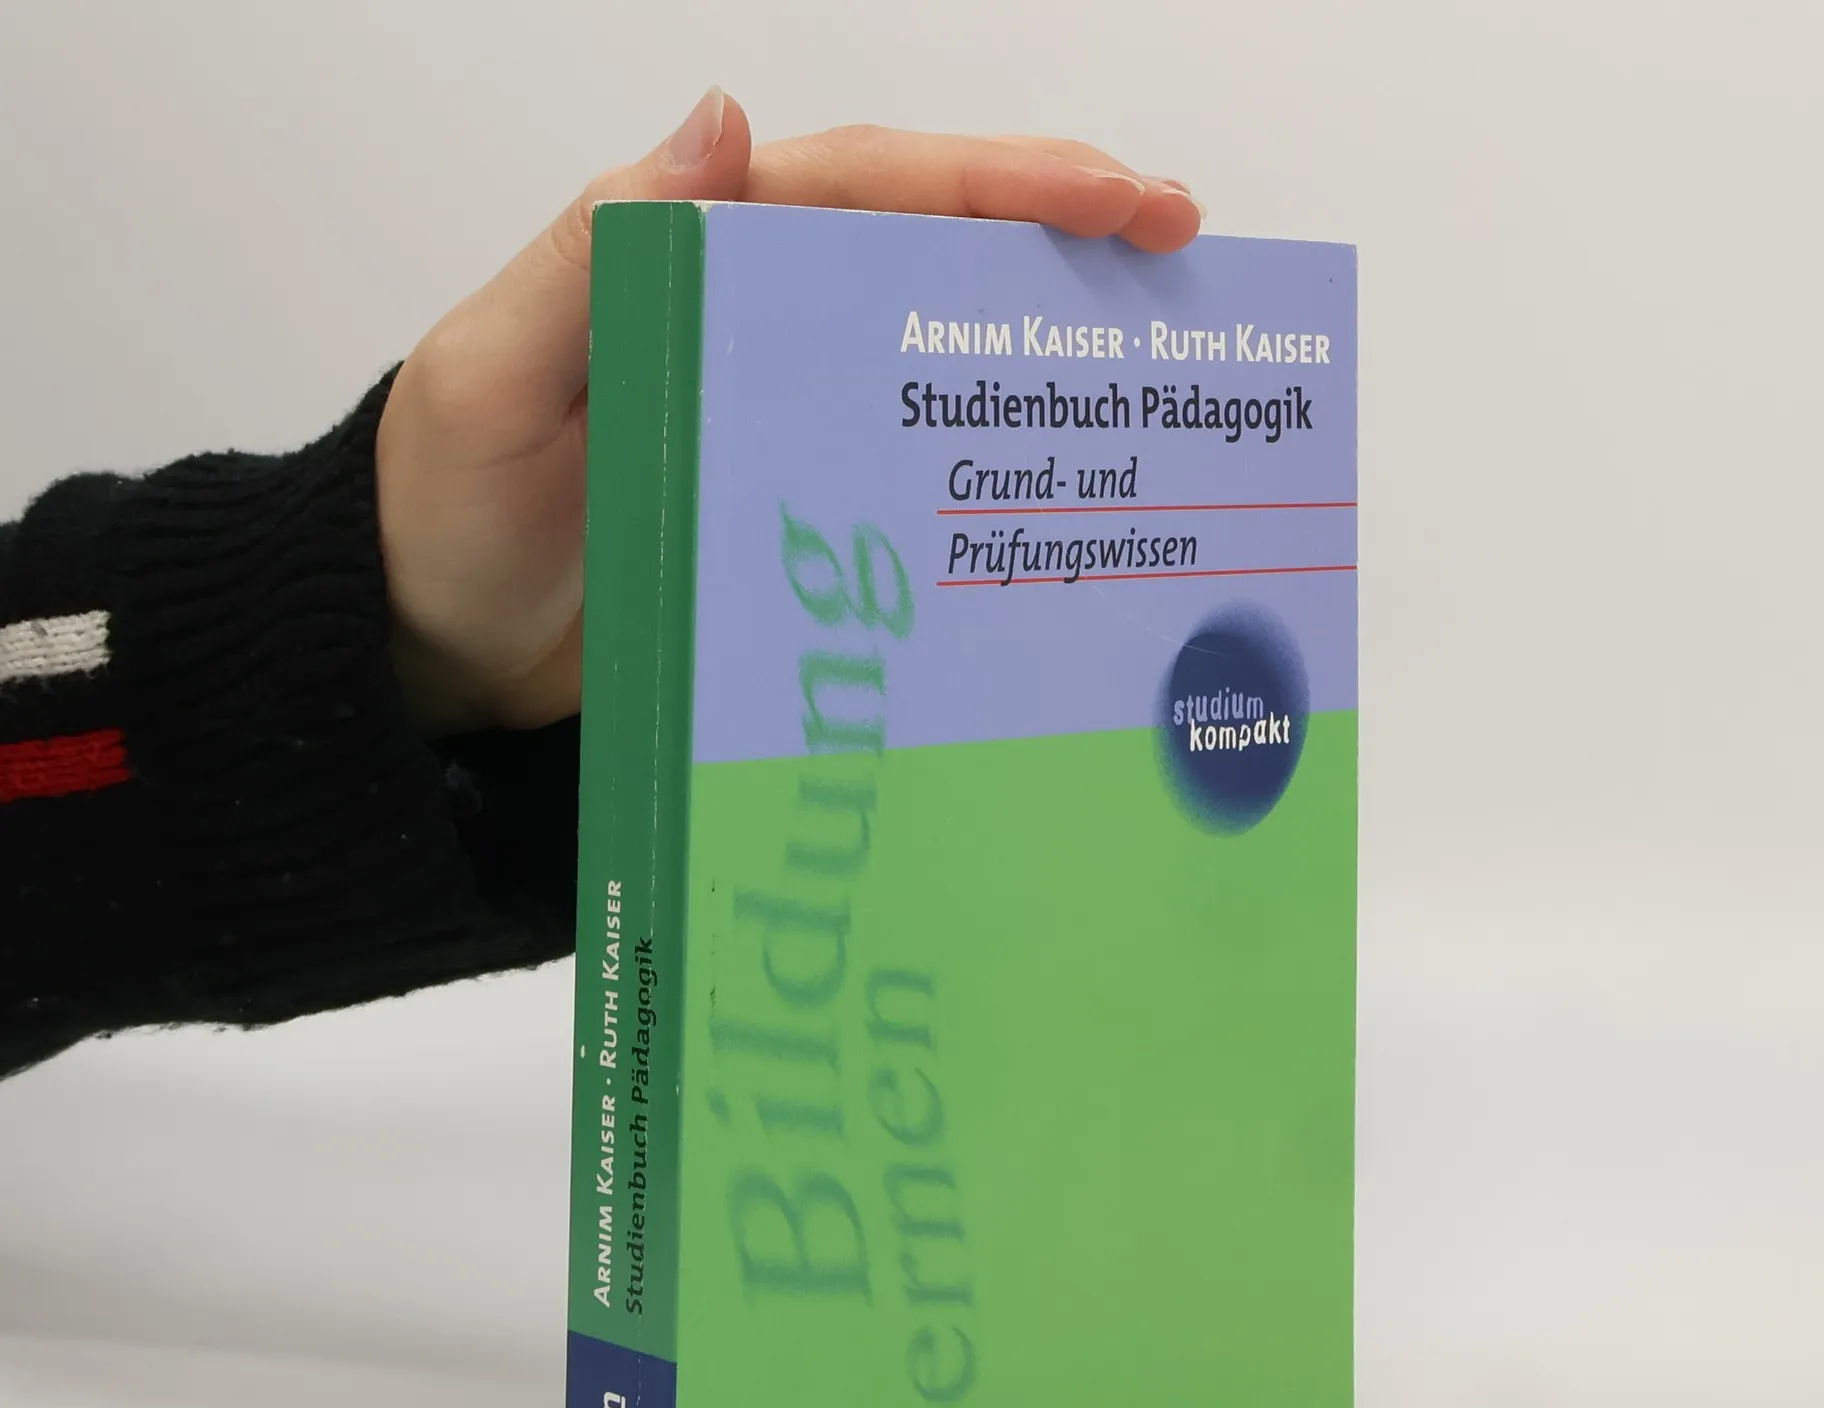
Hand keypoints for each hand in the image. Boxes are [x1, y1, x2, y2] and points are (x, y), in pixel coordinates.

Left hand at [375, 89, 1203, 732]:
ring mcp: (775, 420)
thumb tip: (724, 121)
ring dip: (1037, 346)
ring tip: (1156, 356)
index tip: (1120, 199)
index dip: (998, 183)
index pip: (866, 188)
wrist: (424, 654)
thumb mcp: (497, 378)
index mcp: (691, 258)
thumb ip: (600, 257)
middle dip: (1057, 242)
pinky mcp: (786, 511)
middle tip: (1183, 254)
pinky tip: (1055, 491)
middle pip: (925, 256)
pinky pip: (898, 469)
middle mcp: (749, 322)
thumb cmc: (443, 512)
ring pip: (927, 357)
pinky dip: (979, 468)